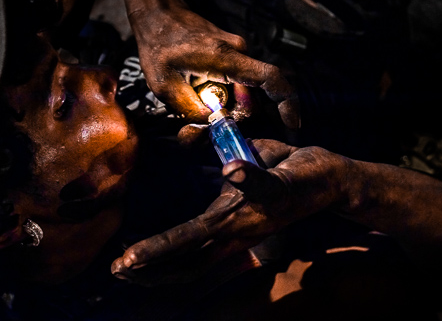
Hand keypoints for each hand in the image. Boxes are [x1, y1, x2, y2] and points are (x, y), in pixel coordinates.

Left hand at [110, 139, 348, 285]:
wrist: (325, 180)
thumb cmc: (301, 174)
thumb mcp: (278, 172)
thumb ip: (253, 176)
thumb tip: (231, 171)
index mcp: (234, 221)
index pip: (186, 240)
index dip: (156, 250)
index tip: (127, 258)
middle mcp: (231, 233)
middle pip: (183, 263)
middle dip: (150, 270)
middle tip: (116, 270)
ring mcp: (235, 234)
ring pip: (191, 262)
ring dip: (161, 268)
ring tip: (129, 268)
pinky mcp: (238, 226)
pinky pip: (202, 247)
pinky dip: (177, 253)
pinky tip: (161, 252)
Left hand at [128, 5, 299, 129]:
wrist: (159, 15)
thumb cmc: (159, 45)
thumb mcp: (165, 86)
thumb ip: (191, 110)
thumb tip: (212, 127)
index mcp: (226, 57)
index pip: (270, 78)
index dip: (287, 103)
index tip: (292, 125)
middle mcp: (239, 53)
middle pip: (254, 97)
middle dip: (234, 115)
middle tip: (205, 121)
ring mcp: (238, 52)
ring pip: (244, 92)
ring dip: (226, 105)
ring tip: (196, 102)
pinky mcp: (232, 55)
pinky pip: (237, 82)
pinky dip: (224, 95)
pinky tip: (200, 94)